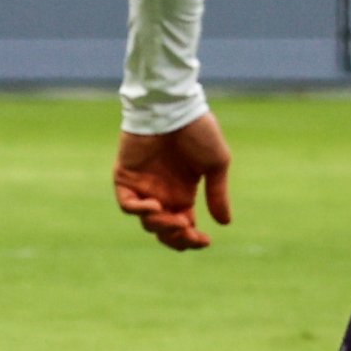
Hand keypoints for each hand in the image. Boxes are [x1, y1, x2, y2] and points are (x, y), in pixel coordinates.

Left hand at [114, 115, 234, 249]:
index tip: (206, 241)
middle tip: (188, 233)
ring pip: (147, 222)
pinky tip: (156, 205)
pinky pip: (127, 205)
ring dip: (161, 226)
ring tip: (175, 217)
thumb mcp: (216, 164)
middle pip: (164, 230)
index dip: (193, 239)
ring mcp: (143, 188)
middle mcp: (163, 194)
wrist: (173, 109)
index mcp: (184, 193)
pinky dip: (139, 210)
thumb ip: (217, 193)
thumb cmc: (198, 132)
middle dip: (176, 238)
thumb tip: (225, 223)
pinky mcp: (125, 178)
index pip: (185, 226)